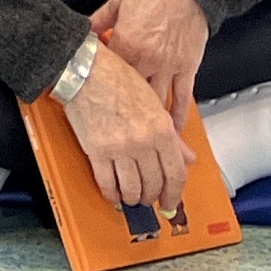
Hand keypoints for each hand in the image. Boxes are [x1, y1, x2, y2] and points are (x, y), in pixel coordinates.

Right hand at [59, 55, 190, 218]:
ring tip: (131, 196)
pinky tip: (113, 194)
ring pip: (132, 189)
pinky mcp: (97, 151)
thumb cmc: (116, 78)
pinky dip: (111, 194)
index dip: (174, 194)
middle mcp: (143, 141)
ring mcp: (120, 148)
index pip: (176, 174)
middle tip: (150, 198)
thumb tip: (186, 156)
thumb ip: (171, 133)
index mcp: (161, 128)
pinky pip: (107, 183)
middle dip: (152, 197)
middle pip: (154, 184)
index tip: (170, 201)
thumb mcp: (153, 101)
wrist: (84, 68)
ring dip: (132, 197)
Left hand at [88, 0, 211, 119]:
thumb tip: (85, 30)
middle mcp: (147, 59)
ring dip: (150, 121)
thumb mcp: (119, 0)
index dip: (102, 85)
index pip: (110, 73)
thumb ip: (100, 19)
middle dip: (124, 111)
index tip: (97, 96)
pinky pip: (182, 97)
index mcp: (126, 43)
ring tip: (143, 138)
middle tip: (119, 128)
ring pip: (156, 101)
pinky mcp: (187, 67)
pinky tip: (174, 131)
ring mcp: (168, 66)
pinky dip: (178, 116)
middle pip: (131, 94)